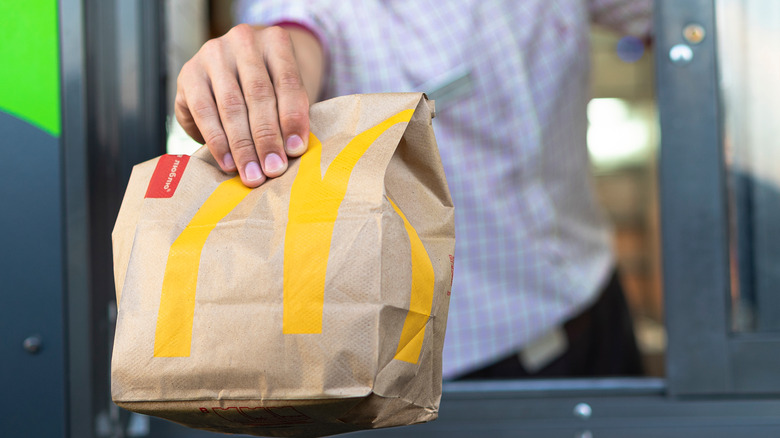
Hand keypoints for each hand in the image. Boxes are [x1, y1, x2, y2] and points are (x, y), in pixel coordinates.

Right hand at [175, 24, 322, 186]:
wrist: (235, 69)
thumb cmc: (269, 87)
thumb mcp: (285, 93)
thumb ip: (290, 115)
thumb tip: (291, 152)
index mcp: (276, 41)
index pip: (288, 82)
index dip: (293, 118)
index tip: (296, 150)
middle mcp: (243, 41)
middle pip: (258, 95)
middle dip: (267, 138)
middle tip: (273, 170)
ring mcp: (213, 54)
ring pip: (231, 106)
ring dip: (242, 146)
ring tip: (252, 174)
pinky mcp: (190, 73)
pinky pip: (204, 112)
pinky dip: (217, 142)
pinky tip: (228, 164)